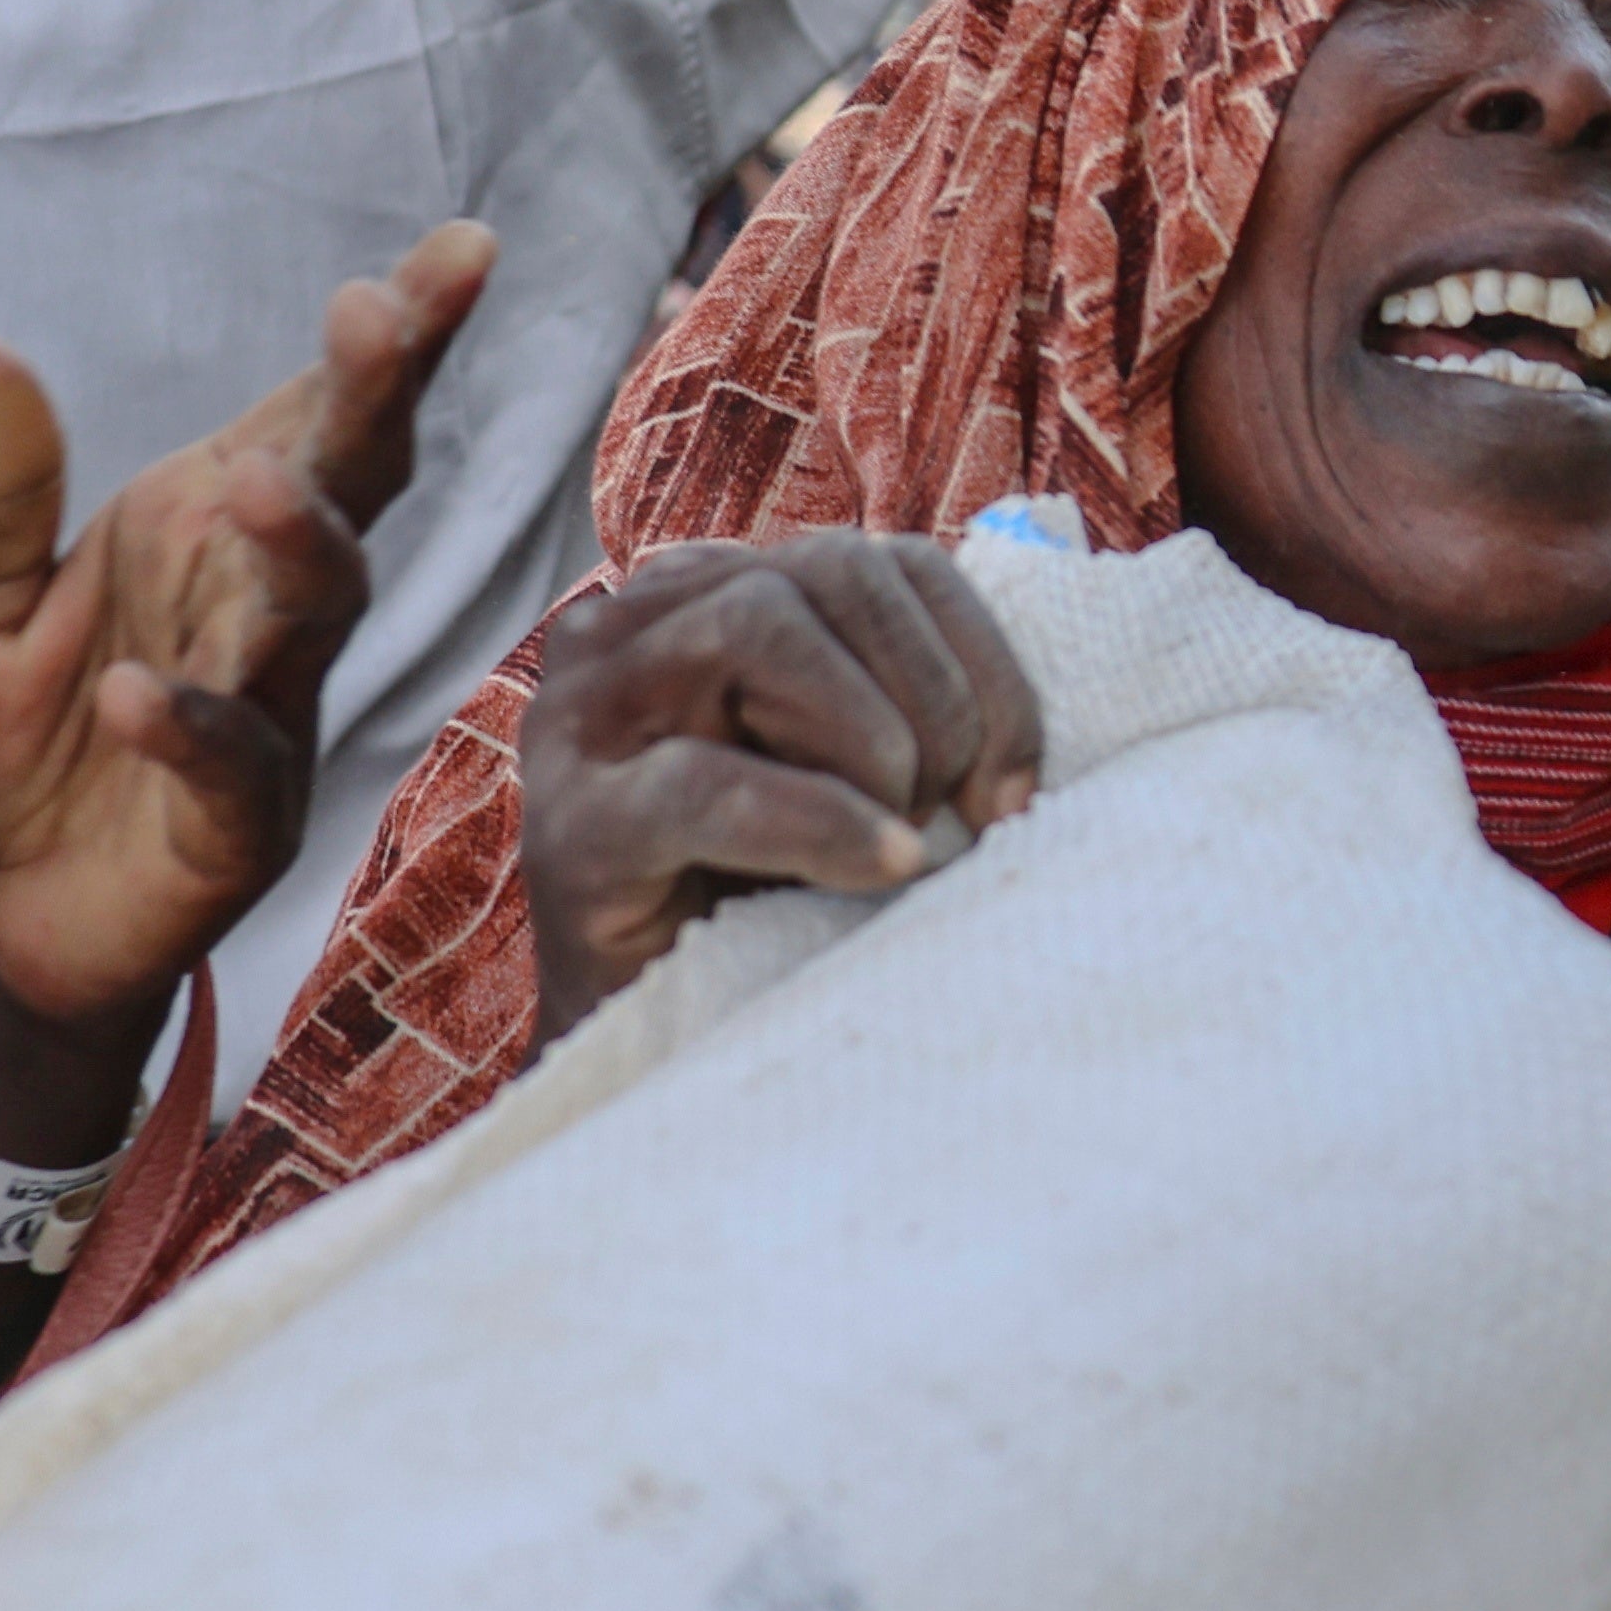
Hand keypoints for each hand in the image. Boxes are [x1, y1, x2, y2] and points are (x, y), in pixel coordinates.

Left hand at [0, 224, 492, 1052]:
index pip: (321, 415)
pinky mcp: (238, 823)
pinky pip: (231, 763)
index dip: (400, 335)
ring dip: (296, 545)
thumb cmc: (24, 745)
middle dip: (374, 398)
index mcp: (214, 529)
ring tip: (251, 482)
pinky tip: (135, 695)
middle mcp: (264, 605)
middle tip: (376, 311)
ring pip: (317, 614)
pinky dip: (189, 726)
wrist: (8, 917)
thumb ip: (0, 493)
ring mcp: (268, 709)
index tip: (461, 250)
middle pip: (349, 488)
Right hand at [512, 529, 1050, 1039]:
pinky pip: (703, 783)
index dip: (982, 657)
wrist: (659, 1046)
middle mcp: (635, 629)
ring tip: (903, 842)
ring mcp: (585, 719)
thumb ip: (918, 700)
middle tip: (958, 816)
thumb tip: (1038, 684)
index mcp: (714, 598)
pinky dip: (817, 819)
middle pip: (830, 570)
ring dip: (873, 736)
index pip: (887, 563)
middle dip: (935, 695)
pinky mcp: (571, 828)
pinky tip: (882, 868)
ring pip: (756, 627)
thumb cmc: (779, 901)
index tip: (1020, 783)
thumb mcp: (863, 777)